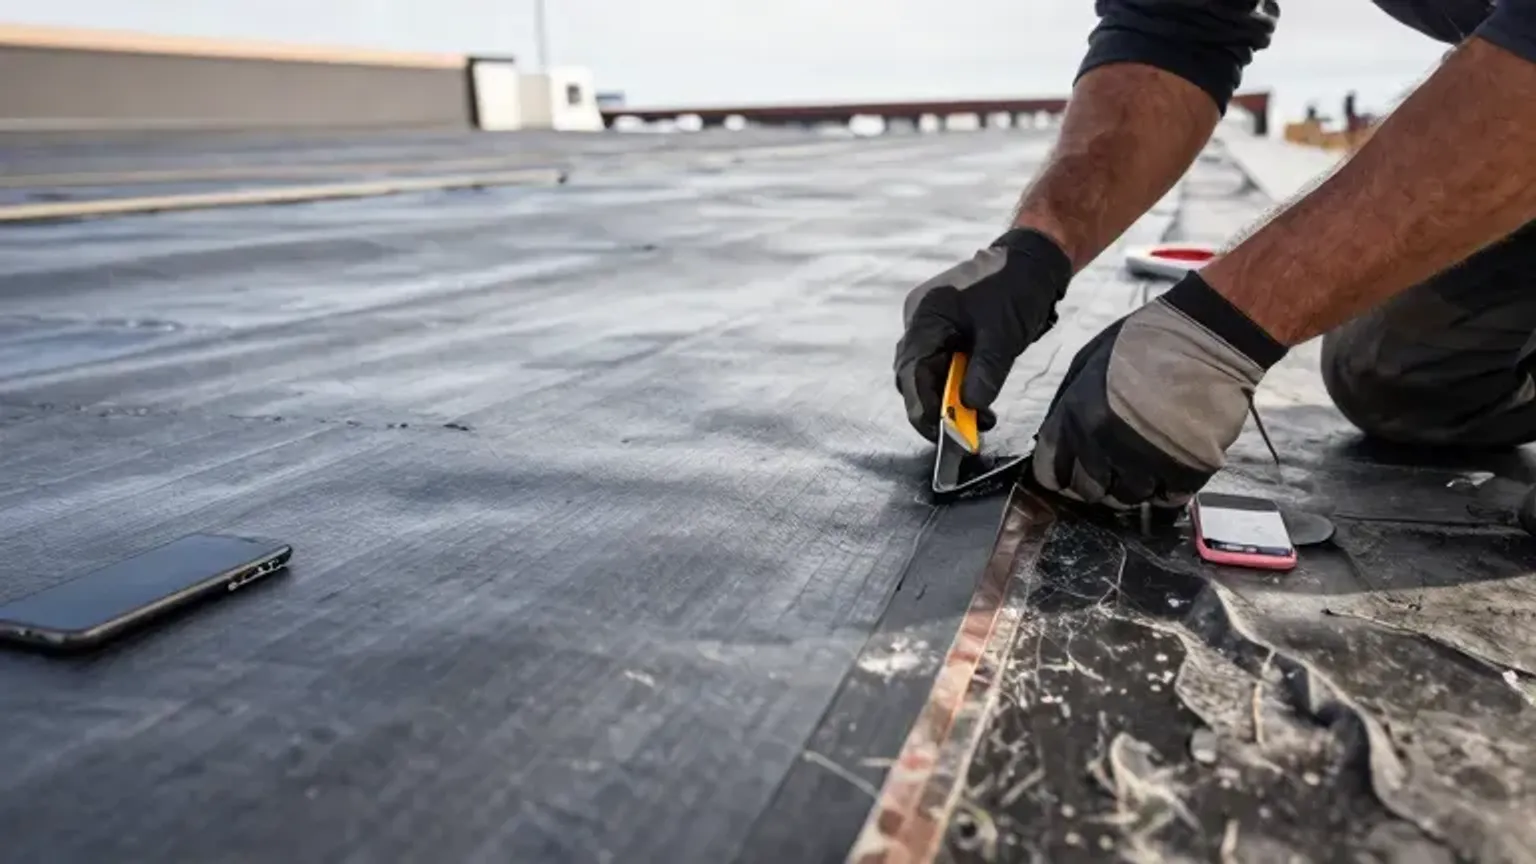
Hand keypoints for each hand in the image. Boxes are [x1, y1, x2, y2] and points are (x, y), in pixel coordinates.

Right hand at [893, 228, 1072, 441]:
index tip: (944, 436)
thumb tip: (971, 409)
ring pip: (926, 371)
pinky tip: (977, 398)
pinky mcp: (943, 327)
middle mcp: (918, 320)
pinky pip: (939, 362)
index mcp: (926, 316)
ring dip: (946, 398)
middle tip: (965, 433)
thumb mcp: (1003, 336)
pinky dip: (954, 384)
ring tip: (980, 418)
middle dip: (935, 408)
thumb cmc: (1016, 289)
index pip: (912, 372)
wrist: (1031, 259)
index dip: (924, 408)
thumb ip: (985, 373)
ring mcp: (929, 323)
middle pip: (913, 375)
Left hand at [1030, 271, 1288, 508]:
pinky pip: (1167, 499)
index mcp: (1076, 415)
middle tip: (1112, 467)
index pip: (1050, 472)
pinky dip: (1167, 489)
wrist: (1211, 337)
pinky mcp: (1186, 471)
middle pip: (1087, 491)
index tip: (1069, 472)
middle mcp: (1105, 444)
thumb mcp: (1088, 360)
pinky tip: (1170, 468)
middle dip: (1096, 482)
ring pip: (1126, 499)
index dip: (1059, 475)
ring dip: (1132, 486)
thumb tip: (1057, 438)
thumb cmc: (1148, 342)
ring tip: (1144, 463)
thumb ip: (1069, 403)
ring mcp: (1146, 461)